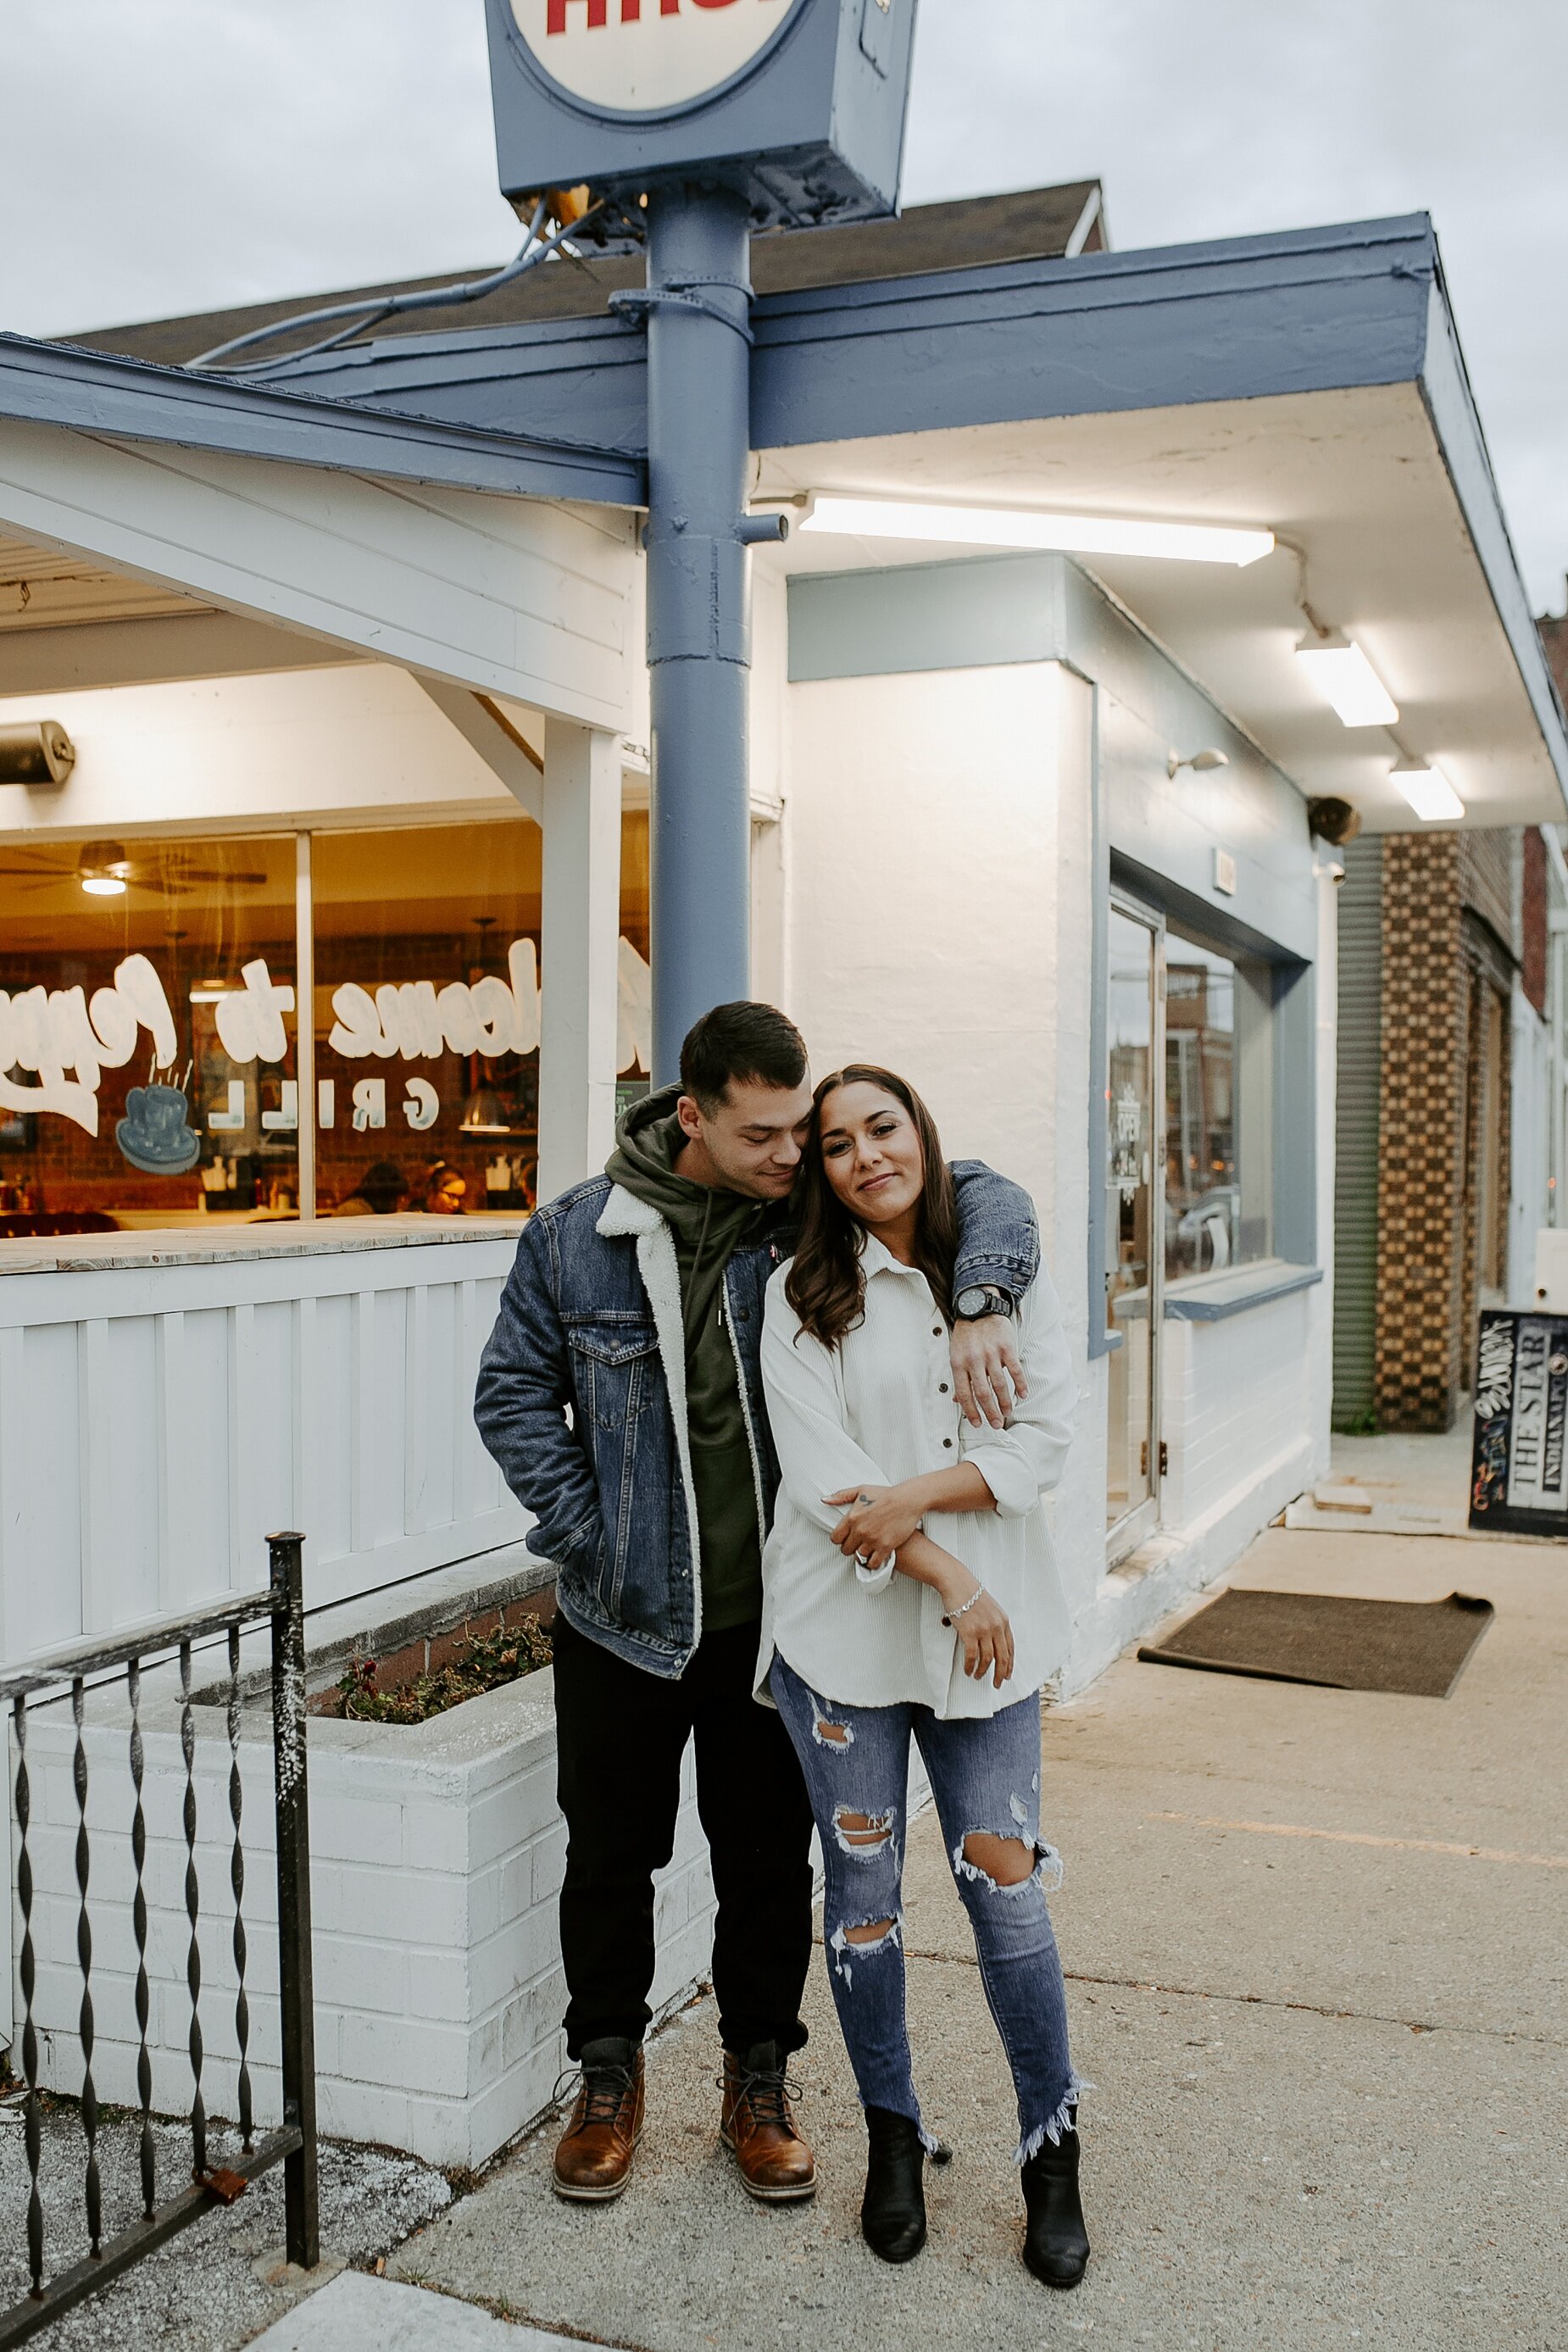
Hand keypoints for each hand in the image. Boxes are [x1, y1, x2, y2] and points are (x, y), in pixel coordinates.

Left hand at [825, 1484, 923, 1571]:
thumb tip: (824, 1500)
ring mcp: (872, 1539)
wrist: (907, 1500)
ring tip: (867, 1550)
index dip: (839, 1540)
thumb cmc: (885, 1494)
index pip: (835, 1538)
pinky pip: (873, 1563)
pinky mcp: (885, 1546)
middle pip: (846, 1550)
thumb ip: (841, 1496)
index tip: (846, 1538)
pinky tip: (876, 1557)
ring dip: (862, 1554)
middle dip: (850, 1548)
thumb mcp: (861, 1490)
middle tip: (857, 1544)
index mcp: (852, 1517)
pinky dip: (873, 1562)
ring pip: (859, 1556)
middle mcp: (860, 1530)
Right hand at [944, 1581, 1015, 1687]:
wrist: (957, 1583)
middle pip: (1003, 1657)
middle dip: (1000, 1673)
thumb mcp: (990, 1608)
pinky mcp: (970, 1632)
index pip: (1011, 1648)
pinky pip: (972, 1656)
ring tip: (977, 1676)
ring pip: (988, 1659)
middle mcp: (997, 1626)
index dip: (1010, 1664)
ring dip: (983, 1671)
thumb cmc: (970, 1594)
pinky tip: (968, 1670)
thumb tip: (991, 1642)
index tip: (1007, 1674)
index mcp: (1004, 1621)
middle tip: (997, 1684)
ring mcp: (984, 1630)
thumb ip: (994, 1623)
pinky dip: (970, 1666)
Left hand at [950, 1312, 1028, 1429]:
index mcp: (958, 1363)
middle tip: (996, 1424)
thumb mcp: (955, 1353)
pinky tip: (1023, 1394)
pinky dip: (1020, 1384)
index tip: (977, 1423)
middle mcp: (974, 1360)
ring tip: (1007, 1414)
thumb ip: (959, 1376)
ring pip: (1000, 1385)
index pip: (964, 1393)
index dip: (970, 1411)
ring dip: (1005, 1402)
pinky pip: (1015, 1370)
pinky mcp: (1007, 1347)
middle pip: (983, 1393)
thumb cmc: (966, 1333)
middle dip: (990, 1412)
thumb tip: (957, 1400)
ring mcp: (991, 1353)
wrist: (979, 1306)